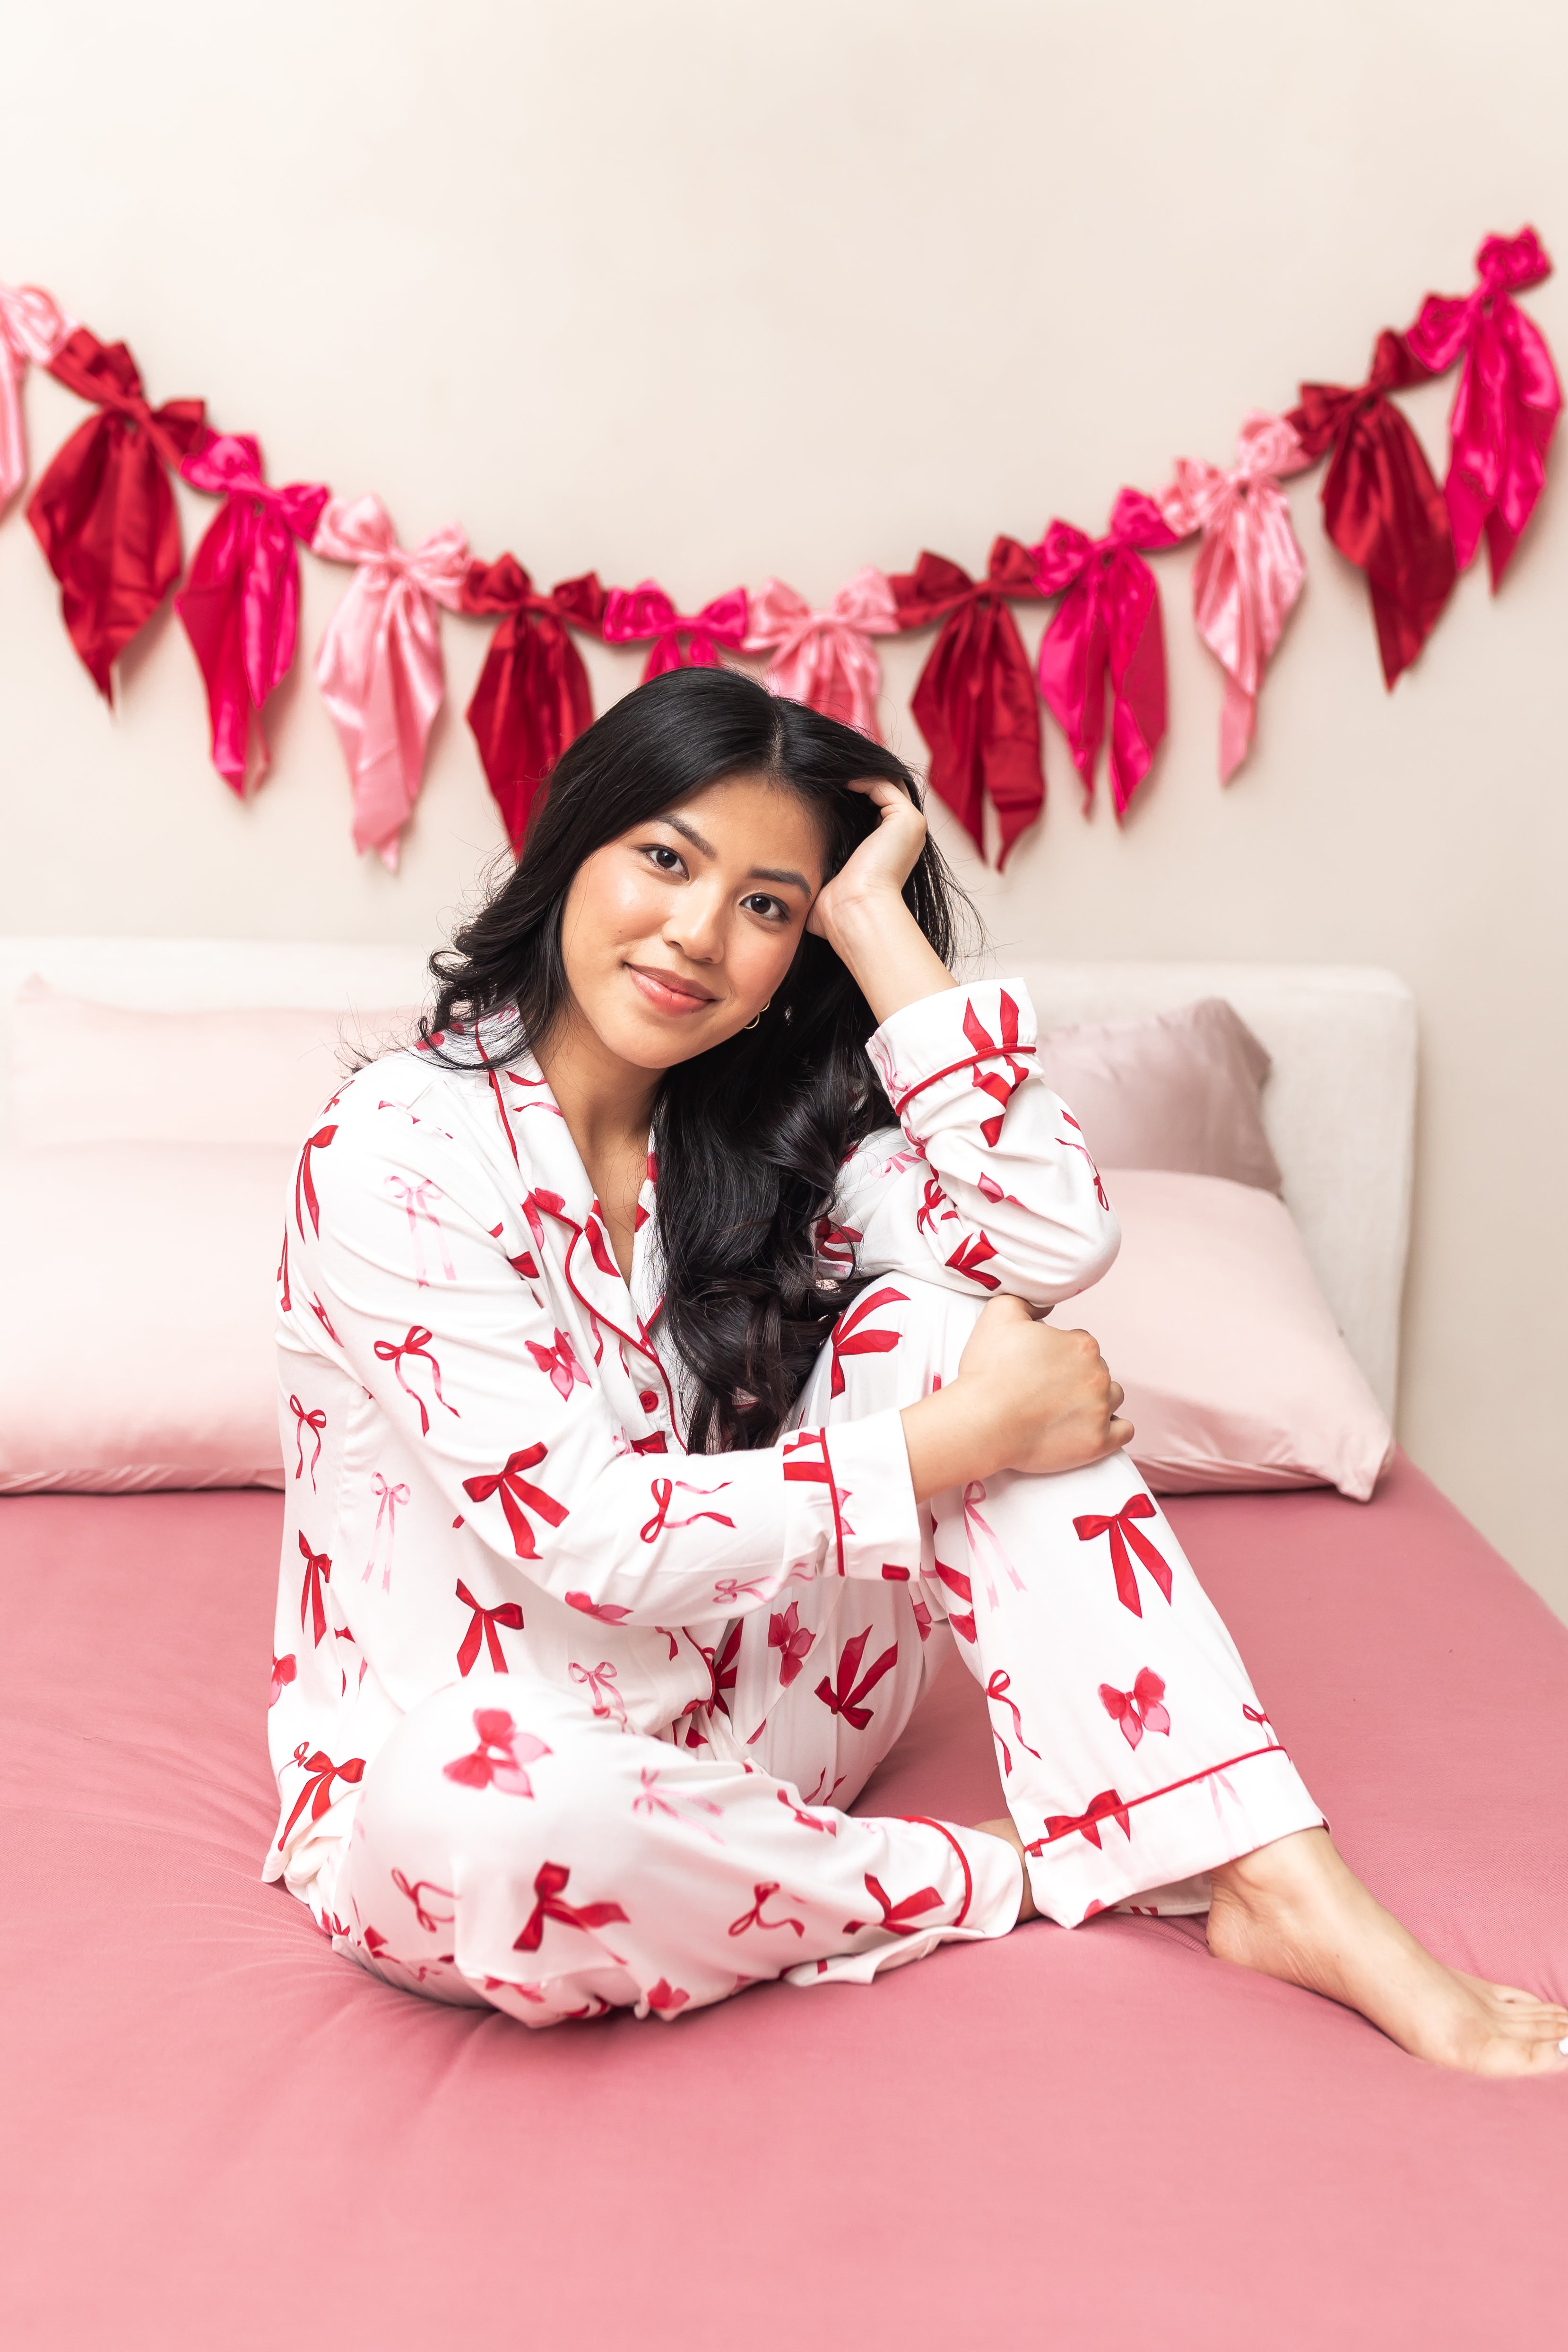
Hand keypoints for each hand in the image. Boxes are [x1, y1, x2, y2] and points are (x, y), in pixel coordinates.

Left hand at [806, 778, 927, 942]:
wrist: (853, 911)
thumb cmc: (835, 906)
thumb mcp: (824, 876)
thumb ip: (817, 862)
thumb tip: (782, 871)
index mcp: (889, 847)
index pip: (872, 807)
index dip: (849, 793)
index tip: (820, 785)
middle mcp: (904, 835)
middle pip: (881, 790)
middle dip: (854, 777)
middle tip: (824, 770)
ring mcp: (909, 826)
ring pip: (884, 783)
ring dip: (856, 773)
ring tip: (828, 770)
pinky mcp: (908, 819)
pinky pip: (884, 784)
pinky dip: (861, 777)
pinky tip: (838, 779)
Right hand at [899, 1296, 1131, 1501]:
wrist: (980, 1423)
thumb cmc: (987, 1371)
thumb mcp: (999, 1313)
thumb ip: (1027, 1300)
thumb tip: (1047, 1305)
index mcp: (1082, 1345)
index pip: (1082, 1345)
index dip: (1060, 1354)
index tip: (1041, 1367)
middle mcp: (1098, 1375)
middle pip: (1098, 1370)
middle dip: (1078, 1377)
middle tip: (1047, 1390)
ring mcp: (1100, 1411)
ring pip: (1113, 1398)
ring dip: (1097, 1400)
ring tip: (1066, 1409)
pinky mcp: (1098, 1443)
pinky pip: (1124, 1431)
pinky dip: (1113, 1428)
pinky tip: (1092, 1426)